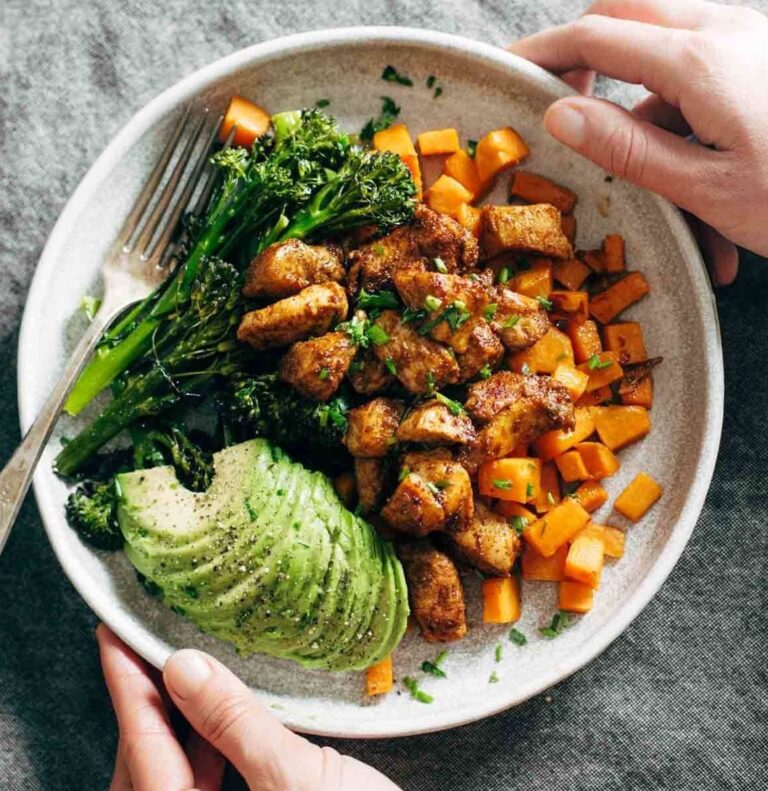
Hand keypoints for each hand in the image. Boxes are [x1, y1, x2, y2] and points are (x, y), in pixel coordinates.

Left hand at [96, 625, 399, 790]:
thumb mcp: (297, 779)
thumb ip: (236, 725)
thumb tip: (186, 669)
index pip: (144, 754)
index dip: (126, 689)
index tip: (114, 636)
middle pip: (148, 766)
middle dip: (144, 700)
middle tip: (142, 641)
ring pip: (175, 771)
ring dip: (173, 718)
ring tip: (177, 663)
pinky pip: (204, 778)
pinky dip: (203, 738)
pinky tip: (215, 707)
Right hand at [511, 0, 767, 284]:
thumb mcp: (702, 187)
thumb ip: (626, 145)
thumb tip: (562, 114)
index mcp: (698, 62)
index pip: (596, 38)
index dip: (542, 52)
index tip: (506, 70)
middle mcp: (725, 31)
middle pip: (628, 13)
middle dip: (584, 50)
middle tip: (560, 99)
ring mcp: (749, 38)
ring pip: (666, 47)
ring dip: (643, 104)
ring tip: (662, 189)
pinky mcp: (762, 58)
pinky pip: (703, 68)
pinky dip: (684, 117)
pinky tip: (702, 184)